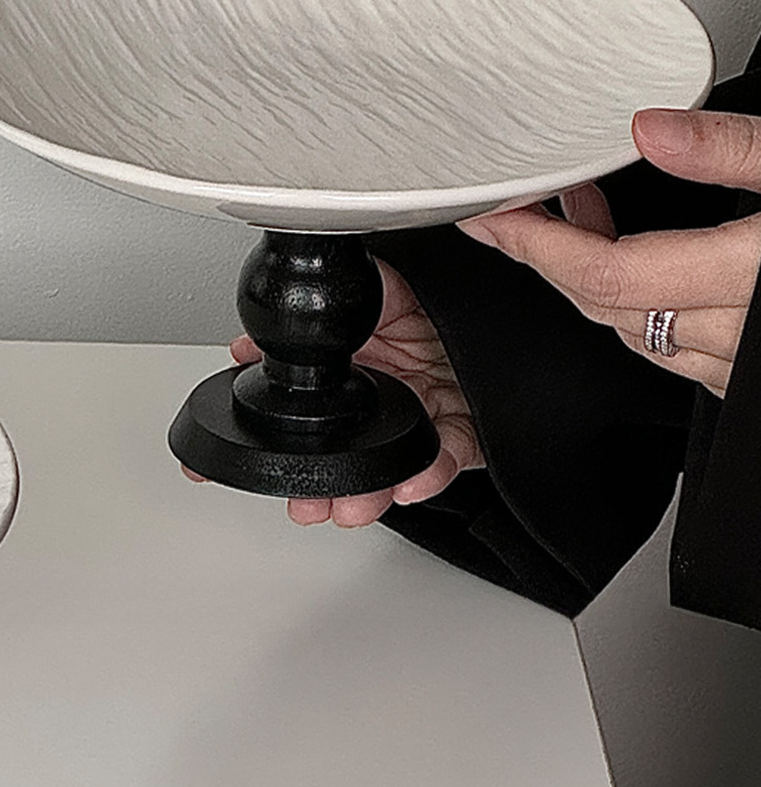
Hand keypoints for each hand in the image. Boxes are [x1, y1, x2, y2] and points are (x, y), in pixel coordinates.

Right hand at [182, 260, 482, 526]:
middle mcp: (392, 383)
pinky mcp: (467, 434)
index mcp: (367, 346)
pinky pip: (446, 459)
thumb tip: (301, 298)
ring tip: (351, 505)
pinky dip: (428, 473)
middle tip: (304, 499)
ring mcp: (427, 411)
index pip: (317, 385)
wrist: (524, 320)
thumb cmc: (463, 292)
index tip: (261, 442)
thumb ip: (360, 291)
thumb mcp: (395, 281)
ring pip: (389, 461)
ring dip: (367, 489)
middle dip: (321, 477)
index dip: (289, 414)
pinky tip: (412, 482)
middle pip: (349, 438)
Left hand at [459, 108, 760, 397]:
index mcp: (744, 278)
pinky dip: (640, 310)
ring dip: (594, 283)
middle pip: (606, 304)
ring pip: (635, 333)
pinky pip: (675, 352)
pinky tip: (641, 268)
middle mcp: (737, 334)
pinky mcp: (747, 378)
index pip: (604, 272)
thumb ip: (732, 150)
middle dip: (551, 256)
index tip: (494, 215)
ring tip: (577, 222)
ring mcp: (740, 364)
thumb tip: (652, 130)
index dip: (537, 244)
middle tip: (522, 209)